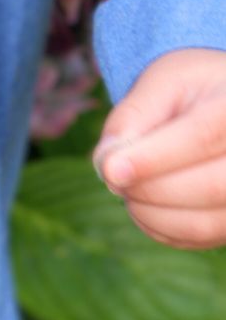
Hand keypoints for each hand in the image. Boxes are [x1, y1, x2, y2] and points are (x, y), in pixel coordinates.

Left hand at [94, 48, 225, 248]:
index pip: (204, 136)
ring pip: (206, 223)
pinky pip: (199, 238)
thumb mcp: (164, 81)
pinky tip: (143, 204)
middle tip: (114, 175)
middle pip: (212, 186)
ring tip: (126, 188)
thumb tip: (107, 162)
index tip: (111, 169)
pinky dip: (159, 227)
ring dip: (150, 213)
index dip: (153, 158)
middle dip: (149, 188)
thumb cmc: (194, 90)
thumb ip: (133, 115)